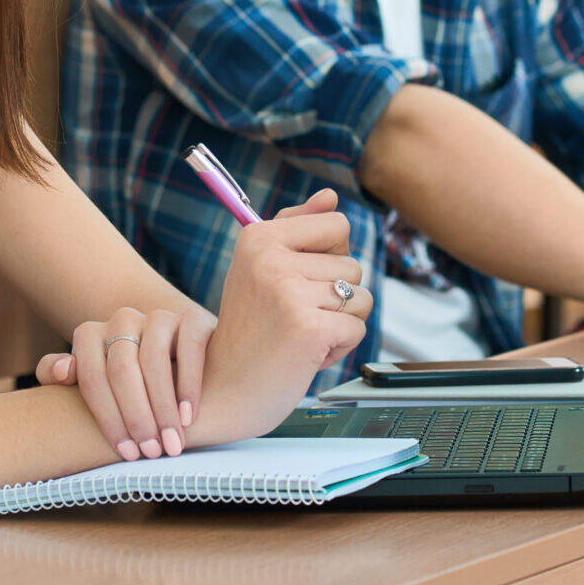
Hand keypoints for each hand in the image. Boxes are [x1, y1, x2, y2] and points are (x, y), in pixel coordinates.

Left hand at [36, 303, 215, 462]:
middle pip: (122, 370)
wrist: (177, 368)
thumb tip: (63, 371)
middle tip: (151, 452)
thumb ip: (62, 375)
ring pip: (154, 360)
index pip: (92, 378)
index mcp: (90, 334)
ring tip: (172, 444)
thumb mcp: (93, 386)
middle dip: (136, 417)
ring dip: (163, 409)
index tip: (127, 453)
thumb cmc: (125, 388)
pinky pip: (189, 348)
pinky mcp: (191, 318)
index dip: (108, 419)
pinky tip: (188, 416)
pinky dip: (188, 385)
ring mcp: (158, 316)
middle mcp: (122, 319)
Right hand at [188, 189, 371, 447]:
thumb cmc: (250, 329)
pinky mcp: (308, 328)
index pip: (337, 224)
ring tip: (301, 335)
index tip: (299, 280)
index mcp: (258, 236)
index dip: (330, 256)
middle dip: (336, 295)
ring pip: (360, 296)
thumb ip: (298, 227)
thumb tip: (330, 195)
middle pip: (352, 263)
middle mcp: (270, 258)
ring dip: (340, 321)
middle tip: (295, 317)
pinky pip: (357, 327)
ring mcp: (288, 292)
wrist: (223, 390)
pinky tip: (306, 355)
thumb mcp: (264, 268)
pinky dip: (339, 346)